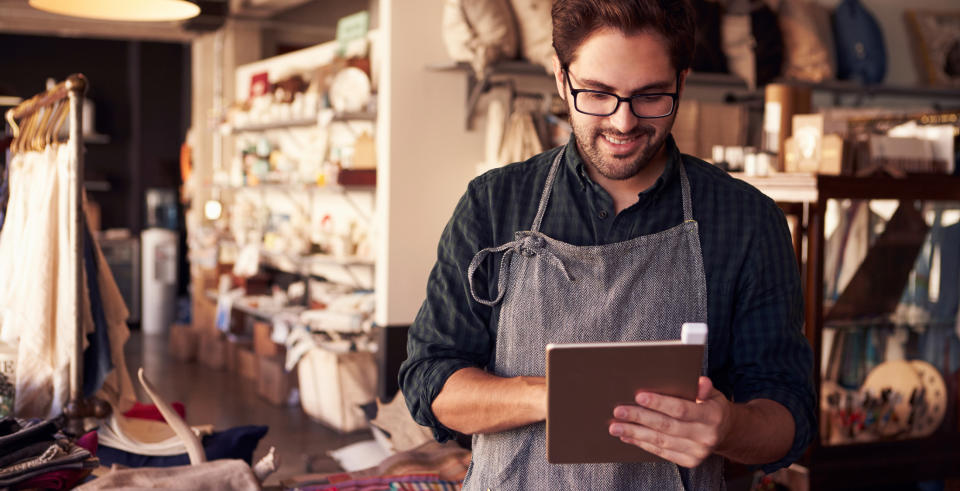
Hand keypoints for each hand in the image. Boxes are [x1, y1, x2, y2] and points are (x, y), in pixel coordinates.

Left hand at [608, 376, 731, 467]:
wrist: (725, 431)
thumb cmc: (711, 406)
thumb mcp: (713, 393)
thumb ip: (704, 388)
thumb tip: (699, 381)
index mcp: (712, 416)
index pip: (681, 409)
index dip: (660, 403)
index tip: (639, 396)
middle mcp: (706, 436)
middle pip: (667, 426)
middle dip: (640, 418)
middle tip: (619, 411)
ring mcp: (697, 452)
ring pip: (660, 441)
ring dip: (635, 433)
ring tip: (616, 426)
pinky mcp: (688, 461)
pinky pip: (661, 452)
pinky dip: (642, 443)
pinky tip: (627, 436)